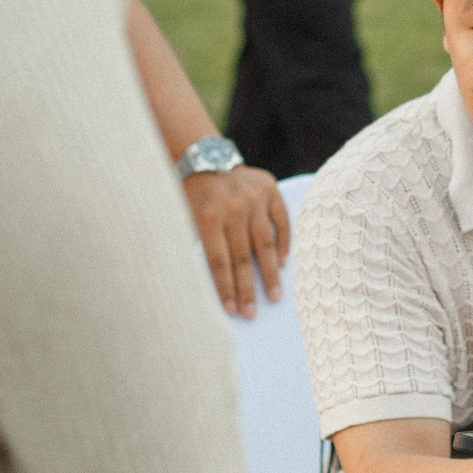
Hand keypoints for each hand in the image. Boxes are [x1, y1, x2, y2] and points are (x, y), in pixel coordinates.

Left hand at [184, 165, 289, 317]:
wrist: (207, 159)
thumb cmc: (193, 196)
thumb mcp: (188, 218)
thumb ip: (203, 245)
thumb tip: (219, 284)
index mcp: (208, 217)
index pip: (219, 261)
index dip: (225, 288)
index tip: (231, 310)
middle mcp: (233, 208)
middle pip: (243, 257)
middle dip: (248, 289)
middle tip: (252, 313)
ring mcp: (255, 198)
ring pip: (265, 243)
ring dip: (270, 273)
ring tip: (275, 296)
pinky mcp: (270, 189)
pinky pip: (282, 221)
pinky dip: (284, 243)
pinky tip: (283, 264)